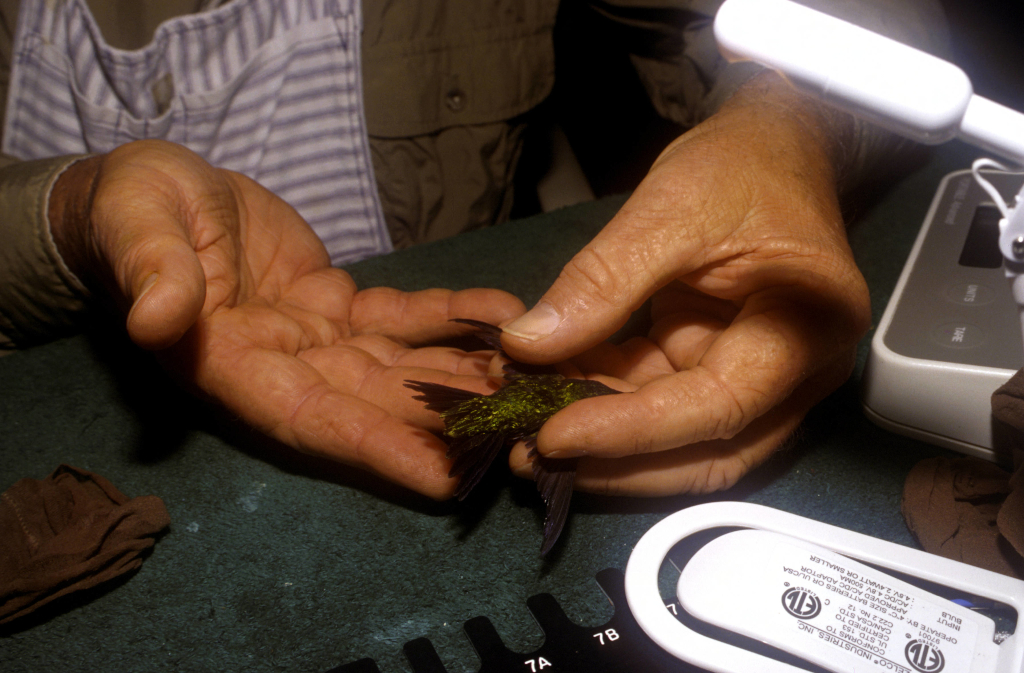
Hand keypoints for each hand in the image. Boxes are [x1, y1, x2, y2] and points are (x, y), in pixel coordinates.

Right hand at [49, 139, 524, 498]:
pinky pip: (402, 316)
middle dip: (446, 422)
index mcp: (230, 366)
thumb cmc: (132, 210)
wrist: (157, 191)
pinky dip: (451, 317)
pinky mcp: (340, 305)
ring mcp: (317, 339)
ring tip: (534, 382)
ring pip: (401, 367)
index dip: (377, 448)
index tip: (446, 478)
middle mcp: (283, 367)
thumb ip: (153, 273)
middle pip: (375, 404)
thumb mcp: (136, 229)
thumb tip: (157, 318)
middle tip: (522, 431)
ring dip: (465, 376)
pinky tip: (502, 314)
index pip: (311, 419)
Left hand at [500, 73, 871, 495]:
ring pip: (675, 437)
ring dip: (601, 439)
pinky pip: (657, 401)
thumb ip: (603, 281)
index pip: (717, 408)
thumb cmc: (744, 166)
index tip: (555, 433)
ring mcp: (753, 377)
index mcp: (805, 333)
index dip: (633, 431)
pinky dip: (604, 402)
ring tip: (523, 435)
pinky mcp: (714, 367)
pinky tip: (548, 396)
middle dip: (616, 462)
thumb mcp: (671, 208)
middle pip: (704, 450)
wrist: (775, 147)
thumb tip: (528, 345)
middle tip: (531, 458)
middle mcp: (791, 375)